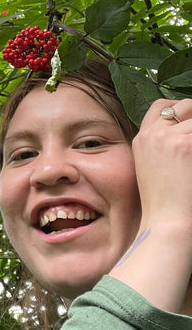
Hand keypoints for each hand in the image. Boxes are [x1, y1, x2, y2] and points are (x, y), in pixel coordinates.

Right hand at [133, 98, 191, 241]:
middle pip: (185, 106)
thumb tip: (185, 129)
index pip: (162, 106)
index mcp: (142, 139)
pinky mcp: (188, 145)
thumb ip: (162, 145)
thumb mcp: (151, 167)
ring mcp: (171, 138)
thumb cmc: (165, 203)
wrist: (167, 222)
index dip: (180, 109)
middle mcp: (154, 135)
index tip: (190, 123)